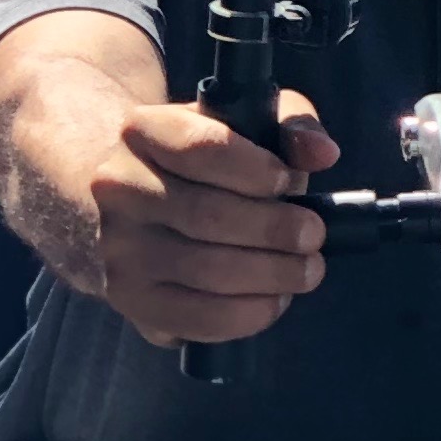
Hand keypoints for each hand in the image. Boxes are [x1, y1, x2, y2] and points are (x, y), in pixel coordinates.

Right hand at [82, 90, 339, 347]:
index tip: (289, 181)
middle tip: (314, 236)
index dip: (256, 170)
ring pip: (204, 270)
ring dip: (271, 275)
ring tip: (305, 269)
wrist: (129, 206)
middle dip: (275, 230)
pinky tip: (274, 299)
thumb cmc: (201, 160)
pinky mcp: (129, 300)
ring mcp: (118, 248)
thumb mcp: (243, 123)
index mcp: (142, 130)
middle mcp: (117, 188)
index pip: (202, 149)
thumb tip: (322, 153)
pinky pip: (195, 318)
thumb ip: (289, 125)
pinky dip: (247, 314)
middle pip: (207, 215)